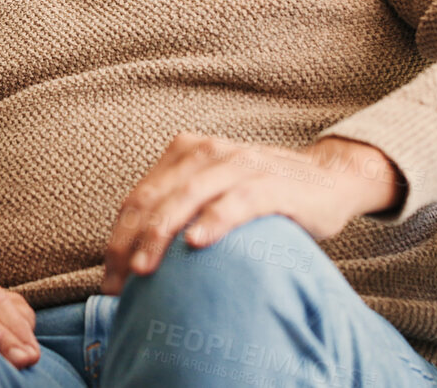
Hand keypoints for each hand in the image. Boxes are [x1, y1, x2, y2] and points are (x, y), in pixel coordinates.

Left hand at [100, 134, 400, 293]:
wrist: (327, 178)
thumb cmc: (261, 196)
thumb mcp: (214, 194)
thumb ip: (180, 211)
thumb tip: (134, 262)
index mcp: (185, 152)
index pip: (139, 198)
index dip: (117, 239)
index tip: (109, 281)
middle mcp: (208, 151)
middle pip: (155, 198)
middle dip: (130, 243)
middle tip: (120, 284)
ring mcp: (241, 163)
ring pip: (187, 197)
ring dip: (160, 234)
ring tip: (144, 268)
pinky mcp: (273, 182)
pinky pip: (238, 200)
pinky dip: (215, 220)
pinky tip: (197, 242)